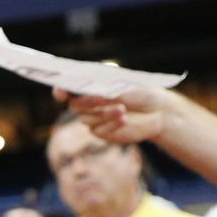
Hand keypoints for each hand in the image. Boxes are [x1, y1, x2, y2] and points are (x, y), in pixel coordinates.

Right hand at [53, 85, 171, 143]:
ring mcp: (92, 118)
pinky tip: (124, 119)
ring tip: (123, 109)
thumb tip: (87, 88)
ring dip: (104, 113)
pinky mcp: (101, 132)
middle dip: (88, 101)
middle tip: (103, 97)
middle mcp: (86, 103)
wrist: (156, 110)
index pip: (65, 89)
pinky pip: (97, 130)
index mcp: (87, 86)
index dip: (59, 91)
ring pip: (86, 119)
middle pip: (74, 105)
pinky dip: (110, 124)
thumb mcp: (121, 83)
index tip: (62, 93)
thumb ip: (103, 85)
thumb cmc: (138, 91)